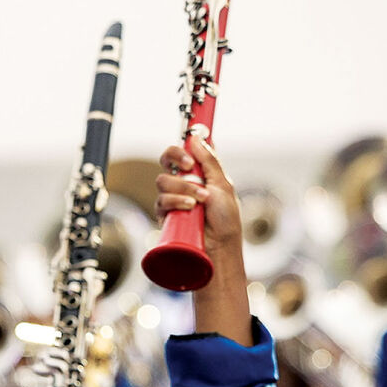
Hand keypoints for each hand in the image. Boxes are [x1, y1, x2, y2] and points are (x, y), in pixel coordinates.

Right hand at [155, 137, 251, 343]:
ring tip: (199, 201)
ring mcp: (172, 199)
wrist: (220, 248)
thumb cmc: (226, 220)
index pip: (181, 153)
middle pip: (166, 162)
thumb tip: (196, 138)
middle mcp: (182, 184)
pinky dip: (175, 201)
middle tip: (190, 169)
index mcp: (198, 174)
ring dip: (182, 187)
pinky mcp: (165, 216)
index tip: (189, 149)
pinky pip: (160, 201)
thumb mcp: (223, 185)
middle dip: (177, 162)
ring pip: (162, 181)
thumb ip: (210, 161)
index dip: (180, 148)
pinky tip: (188, 208)